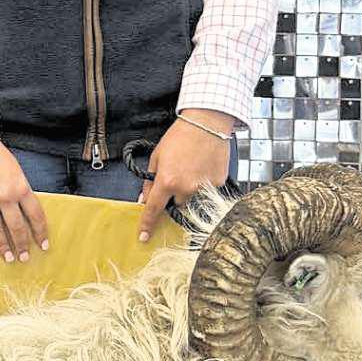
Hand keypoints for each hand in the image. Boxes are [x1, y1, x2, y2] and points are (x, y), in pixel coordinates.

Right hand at [0, 135, 50, 262]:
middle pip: (17, 228)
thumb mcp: (16, 170)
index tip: (44, 245)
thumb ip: (20, 190)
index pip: (35, 216)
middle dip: (22, 245)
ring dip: (3, 247)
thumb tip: (25, 213)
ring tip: (8, 258)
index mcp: (20, 187)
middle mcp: (4, 197)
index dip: (41, 233)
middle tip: (25, 258)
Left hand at [135, 111, 233, 241]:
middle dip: (176, 194)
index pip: (153, 209)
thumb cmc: (180, 136)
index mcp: (167, 181)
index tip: (143, 238)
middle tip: (179, 174)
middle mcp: (186, 188)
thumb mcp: (157, 157)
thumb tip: (144, 199)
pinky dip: (205, 181)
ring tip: (193, 167)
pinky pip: (208, 190)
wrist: (207, 123)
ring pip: (193, 198)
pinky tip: (204, 165)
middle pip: (178, 204)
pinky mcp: (218, 183)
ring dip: (191, 189)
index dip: (147, 225)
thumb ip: (150, 181)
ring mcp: (204, 187)